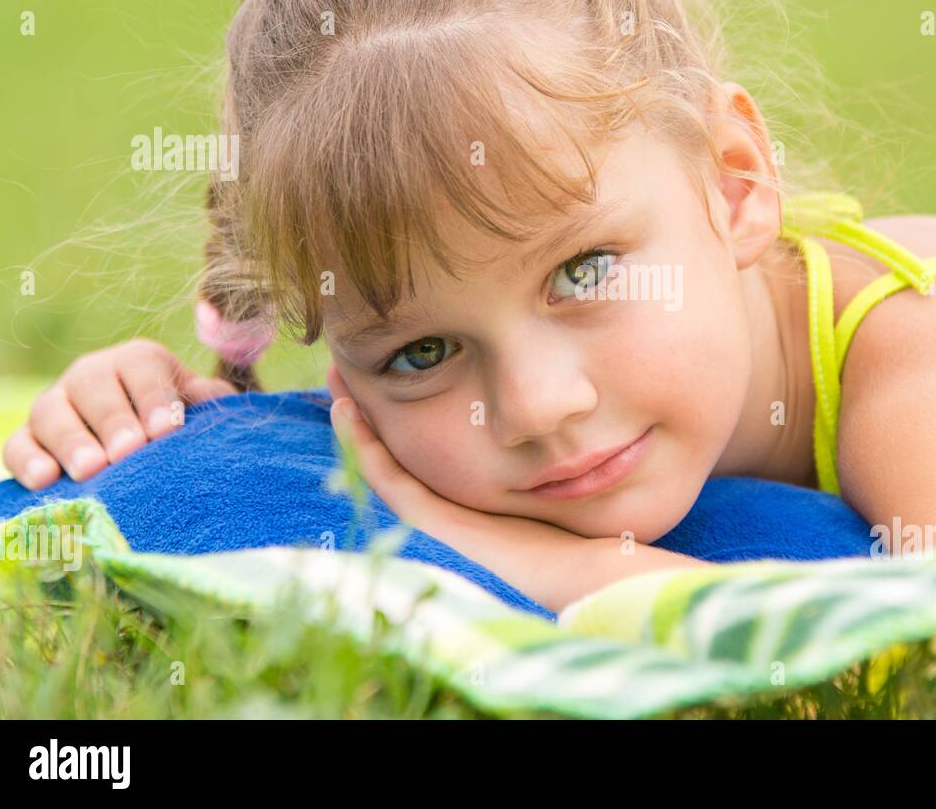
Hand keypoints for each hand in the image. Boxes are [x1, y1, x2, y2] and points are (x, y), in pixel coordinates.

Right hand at [3, 338, 236, 488]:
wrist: (142, 445)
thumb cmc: (176, 424)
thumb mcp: (197, 408)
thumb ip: (210, 401)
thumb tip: (218, 399)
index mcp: (137, 362)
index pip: (141, 366)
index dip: (154, 396)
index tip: (167, 429)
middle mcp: (91, 375)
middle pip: (93, 386)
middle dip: (113, 420)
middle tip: (128, 451)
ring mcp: (55, 405)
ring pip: (51, 412)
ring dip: (70, 441)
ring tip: (91, 470)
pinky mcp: (28, 438)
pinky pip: (17, 444)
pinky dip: (26, 461)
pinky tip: (44, 480)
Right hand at [324, 362, 708, 611]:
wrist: (600, 567)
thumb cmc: (599, 519)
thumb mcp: (569, 466)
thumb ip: (558, 437)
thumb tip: (568, 386)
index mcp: (480, 498)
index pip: (431, 450)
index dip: (405, 410)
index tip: (391, 367)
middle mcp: (454, 510)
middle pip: (399, 454)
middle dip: (373, 411)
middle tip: (344, 369)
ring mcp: (442, 520)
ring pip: (384, 466)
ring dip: (358, 423)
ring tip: (336, 378)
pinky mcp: (440, 525)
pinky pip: (391, 481)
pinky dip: (365, 448)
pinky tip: (348, 409)